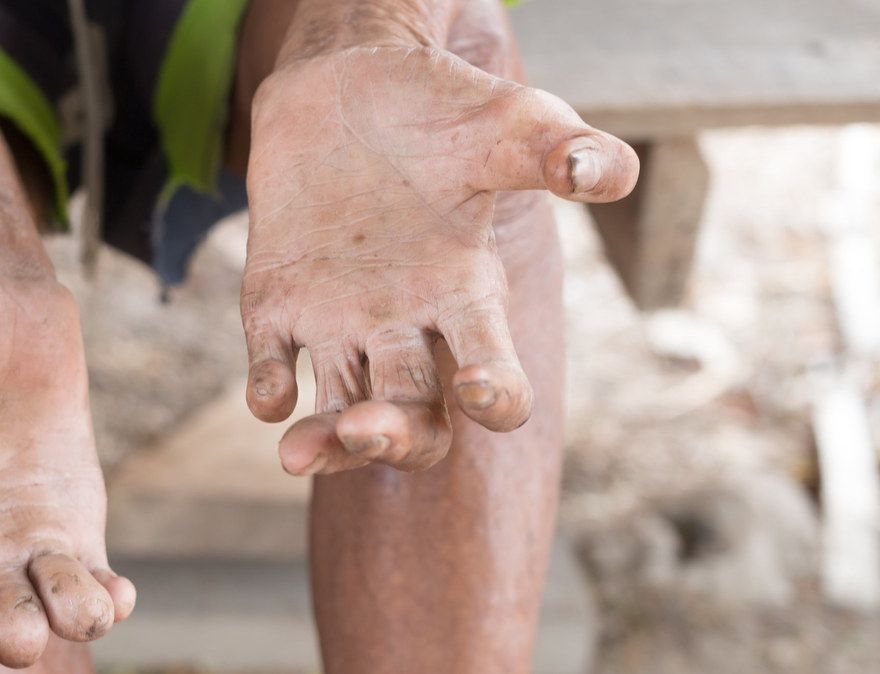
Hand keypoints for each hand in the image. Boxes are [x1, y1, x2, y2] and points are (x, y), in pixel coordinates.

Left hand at [242, 45, 636, 473]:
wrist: (346, 77)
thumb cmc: (439, 106)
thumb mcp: (507, 122)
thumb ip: (556, 150)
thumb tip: (611, 172)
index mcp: (468, 296)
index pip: (496, 377)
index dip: (498, 398)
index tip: (485, 390)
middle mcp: (406, 324)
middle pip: (413, 418)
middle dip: (396, 438)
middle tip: (369, 428)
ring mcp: (339, 319)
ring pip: (340, 410)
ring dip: (326, 442)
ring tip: (298, 452)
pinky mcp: (277, 302)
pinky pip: (273, 366)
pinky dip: (269, 390)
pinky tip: (269, 396)